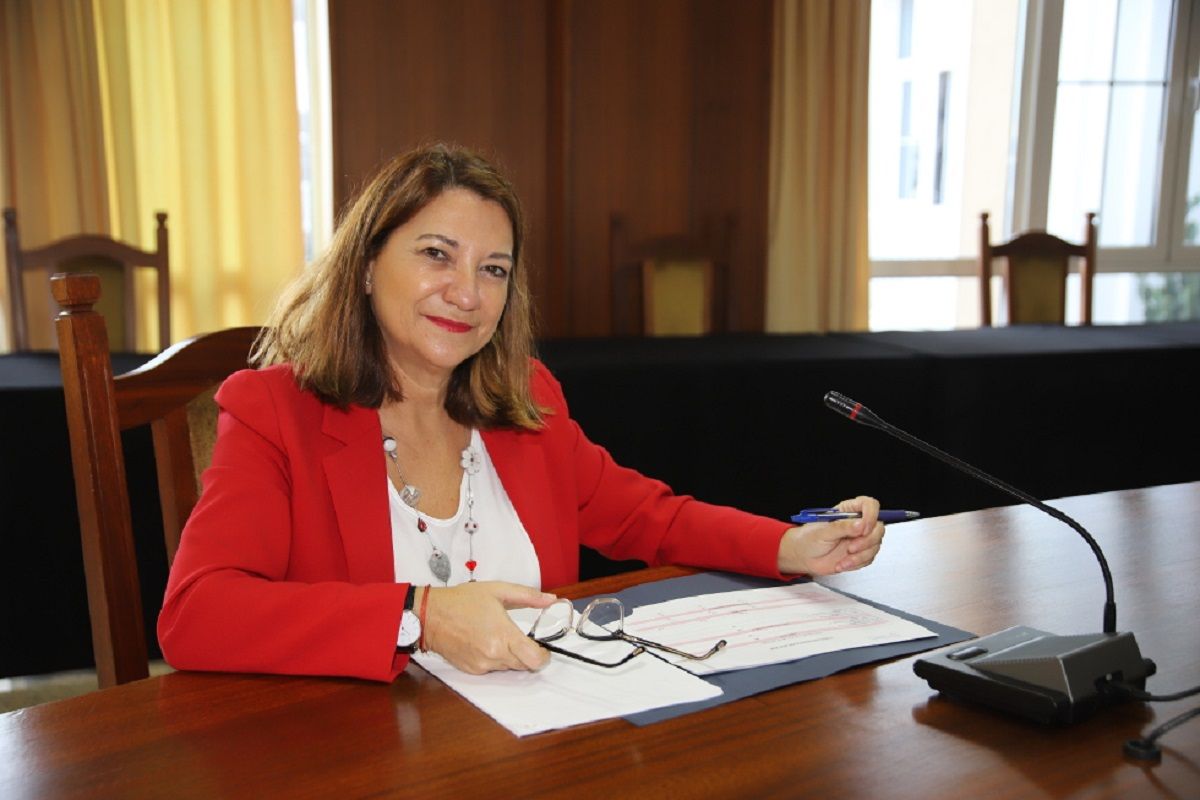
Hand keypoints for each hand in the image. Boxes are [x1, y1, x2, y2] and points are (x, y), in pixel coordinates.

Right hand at [420, 582, 557, 674]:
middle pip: (524, 665)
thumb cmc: (460, 601)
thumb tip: (549, 599)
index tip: (543, 648)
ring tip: (499, 635)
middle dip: (528, 653)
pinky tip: (486, 642)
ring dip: (512, 656)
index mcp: (503, 635)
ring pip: (509, 668)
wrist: (430, 615)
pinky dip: (496, 659)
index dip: (544, 655)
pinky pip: (493, 669)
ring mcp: (482, 664)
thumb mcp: (498, 590)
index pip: (535, 659)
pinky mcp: (473, 669)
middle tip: (521, 638)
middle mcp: (493, 654)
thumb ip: (528, 596)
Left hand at [777, 495, 884, 575]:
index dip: (871, 515)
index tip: (863, 528)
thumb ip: (842, 527)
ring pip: (875, 544)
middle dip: (867, 540)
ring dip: (861, 555)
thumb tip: (861, 524)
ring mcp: (859, 539)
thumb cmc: (808, 540)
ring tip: (844, 558)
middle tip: (851, 548)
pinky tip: (843, 563)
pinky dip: (857, 563)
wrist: (802, 557)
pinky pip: (869, 558)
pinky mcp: (859, 553)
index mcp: (847, 511)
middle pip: (878, 527)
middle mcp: (856, 524)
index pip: (869, 505)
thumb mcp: (823, 531)